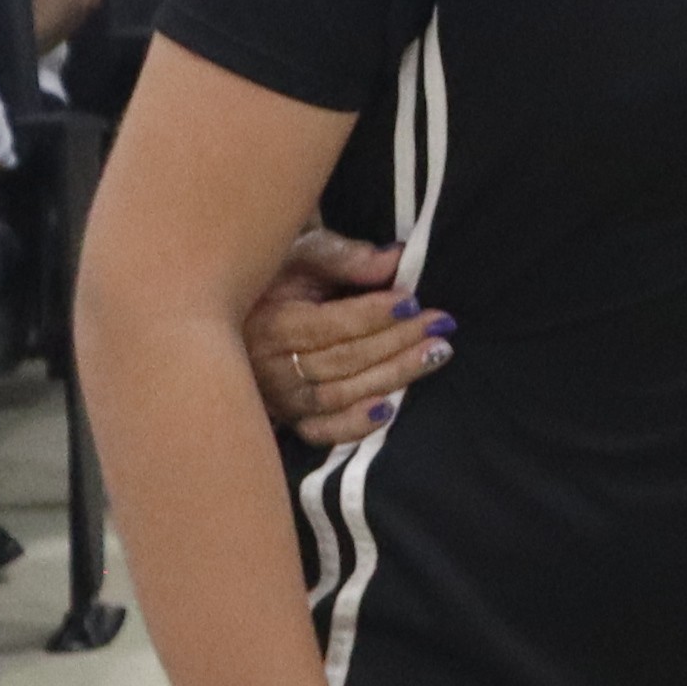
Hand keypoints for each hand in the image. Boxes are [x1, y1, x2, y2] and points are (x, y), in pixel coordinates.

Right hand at [244, 231, 440, 441]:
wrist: (245, 308)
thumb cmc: (281, 276)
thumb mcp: (303, 254)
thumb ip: (344, 257)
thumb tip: (393, 259)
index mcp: (268, 325)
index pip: (329, 326)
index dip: (373, 315)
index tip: (413, 302)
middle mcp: (269, 368)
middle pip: (342, 361)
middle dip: (397, 341)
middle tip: (441, 324)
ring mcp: (280, 399)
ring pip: (340, 395)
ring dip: (394, 375)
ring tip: (436, 353)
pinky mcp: (291, 418)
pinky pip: (323, 432)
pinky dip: (355, 425)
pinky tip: (390, 409)